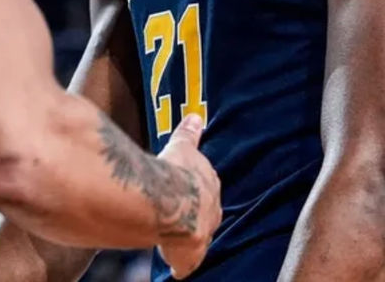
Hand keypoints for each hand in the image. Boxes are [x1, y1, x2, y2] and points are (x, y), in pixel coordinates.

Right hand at [155, 115, 221, 279]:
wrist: (174, 202)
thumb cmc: (177, 172)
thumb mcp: (183, 147)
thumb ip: (189, 134)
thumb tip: (195, 117)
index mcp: (210, 187)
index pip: (206, 190)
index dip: (195, 191)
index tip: (186, 192)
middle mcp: (211, 212)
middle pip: (205, 214)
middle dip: (194, 215)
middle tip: (179, 214)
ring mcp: (202, 235)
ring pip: (197, 237)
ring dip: (187, 237)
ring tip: (173, 237)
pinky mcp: (189, 257)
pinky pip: (185, 263)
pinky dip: (179, 264)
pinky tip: (173, 267)